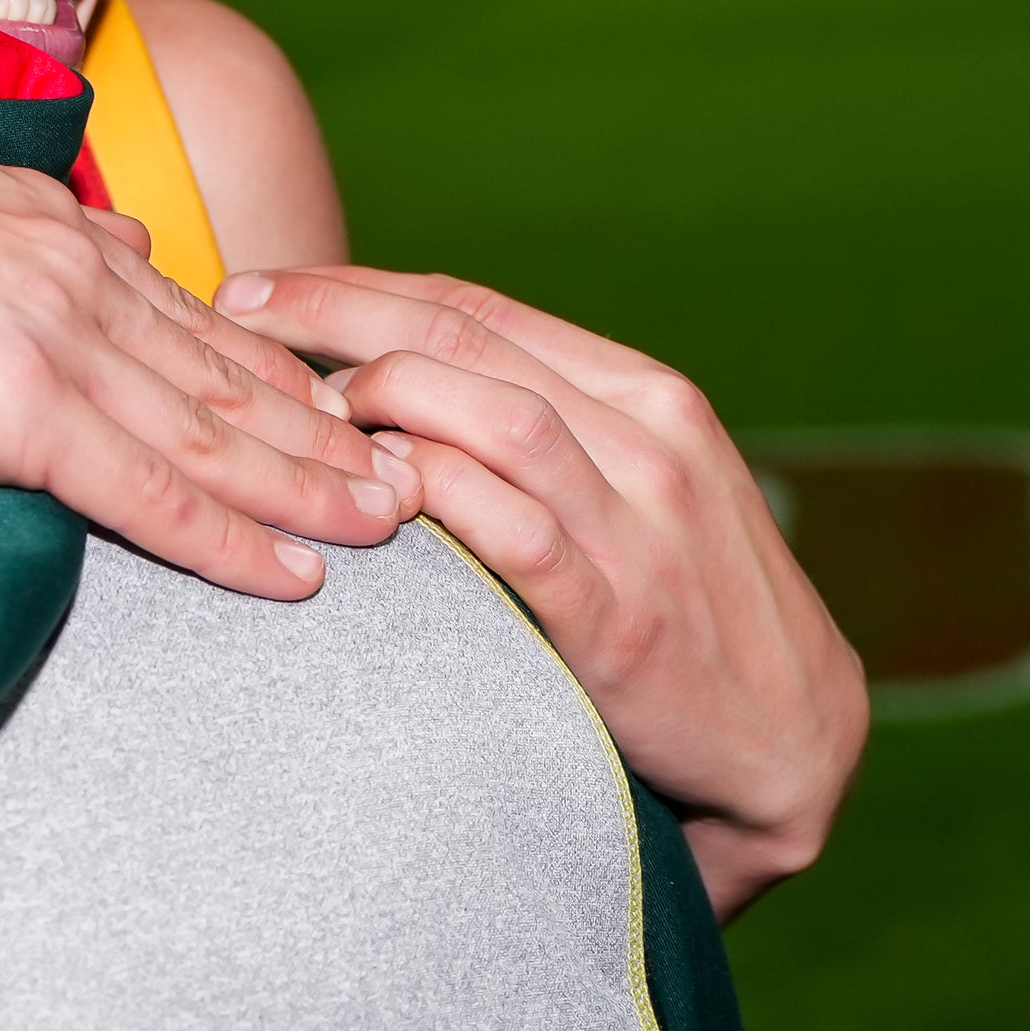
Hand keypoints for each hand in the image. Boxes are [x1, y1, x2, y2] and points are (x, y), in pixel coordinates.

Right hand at [0, 115, 414, 604]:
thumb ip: (6, 209)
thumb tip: (98, 229)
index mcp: (38, 220)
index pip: (178, 308)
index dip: (264, 361)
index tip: (327, 400)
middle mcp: (73, 271)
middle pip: (229, 370)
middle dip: (329, 428)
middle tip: (413, 475)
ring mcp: (56, 338)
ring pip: (218, 433)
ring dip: (316, 488)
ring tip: (395, 530)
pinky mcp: (18, 407)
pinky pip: (154, 490)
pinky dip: (236, 538)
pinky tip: (295, 577)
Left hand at [212, 266, 866, 916]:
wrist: (793, 743)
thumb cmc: (683, 608)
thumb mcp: (630, 488)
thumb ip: (534, 431)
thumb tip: (389, 383)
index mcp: (644, 394)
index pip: (476, 308)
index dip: (358, 288)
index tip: (262, 288)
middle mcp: (649, 439)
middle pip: (466, 340)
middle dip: (337, 316)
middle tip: (236, 315)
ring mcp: (640, 525)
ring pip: (494, 417)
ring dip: (382, 399)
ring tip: (295, 414)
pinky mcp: (620, 615)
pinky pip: (512, 531)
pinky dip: (435, 497)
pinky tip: (366, 494)